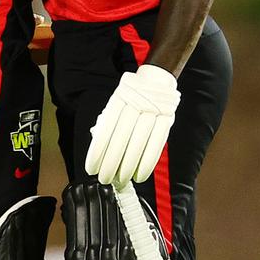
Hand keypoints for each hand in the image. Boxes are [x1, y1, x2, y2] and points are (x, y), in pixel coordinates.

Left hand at [85, 65, 179, 186]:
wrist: (156, 80)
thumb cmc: (131, 98)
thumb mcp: (115, 103)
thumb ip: (106, 122)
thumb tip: (95, 141)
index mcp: (118, 99)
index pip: (106, 129)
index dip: (98, 151)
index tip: (92, 168)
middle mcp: (135, 103)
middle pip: (121, 138)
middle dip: (112, 162)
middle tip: (105, 179)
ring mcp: (153, 110)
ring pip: (139, 142)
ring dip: (129, 165)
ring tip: (121, 180)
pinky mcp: (167, 118)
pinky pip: (157, 143)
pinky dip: (148, 162)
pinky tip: (140, 174)